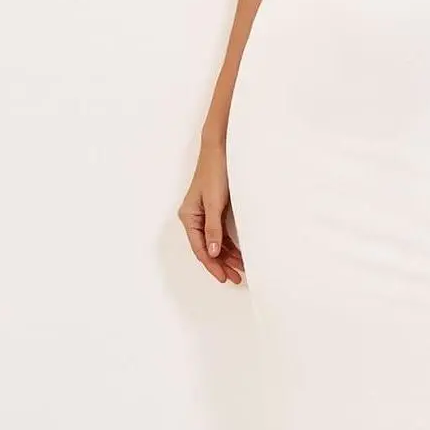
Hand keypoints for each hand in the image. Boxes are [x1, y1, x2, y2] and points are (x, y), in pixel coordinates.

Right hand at [178, 146, 244, 283]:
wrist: (220, 151)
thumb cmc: (215, 173)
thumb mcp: (214, 203)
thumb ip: (213, 228)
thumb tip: (212, 251)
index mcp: (189, 217)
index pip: (200, 249)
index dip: (212, 265)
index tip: (223, 277)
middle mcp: (194, 218)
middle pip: (207, 249)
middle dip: (221, 264)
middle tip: (236, 278)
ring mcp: (204, 215)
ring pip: (215, 243)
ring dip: (227, 256)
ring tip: (240, 270)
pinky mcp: (214, 211)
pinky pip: (221, 234)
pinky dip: (229, 245)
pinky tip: (239, 254)